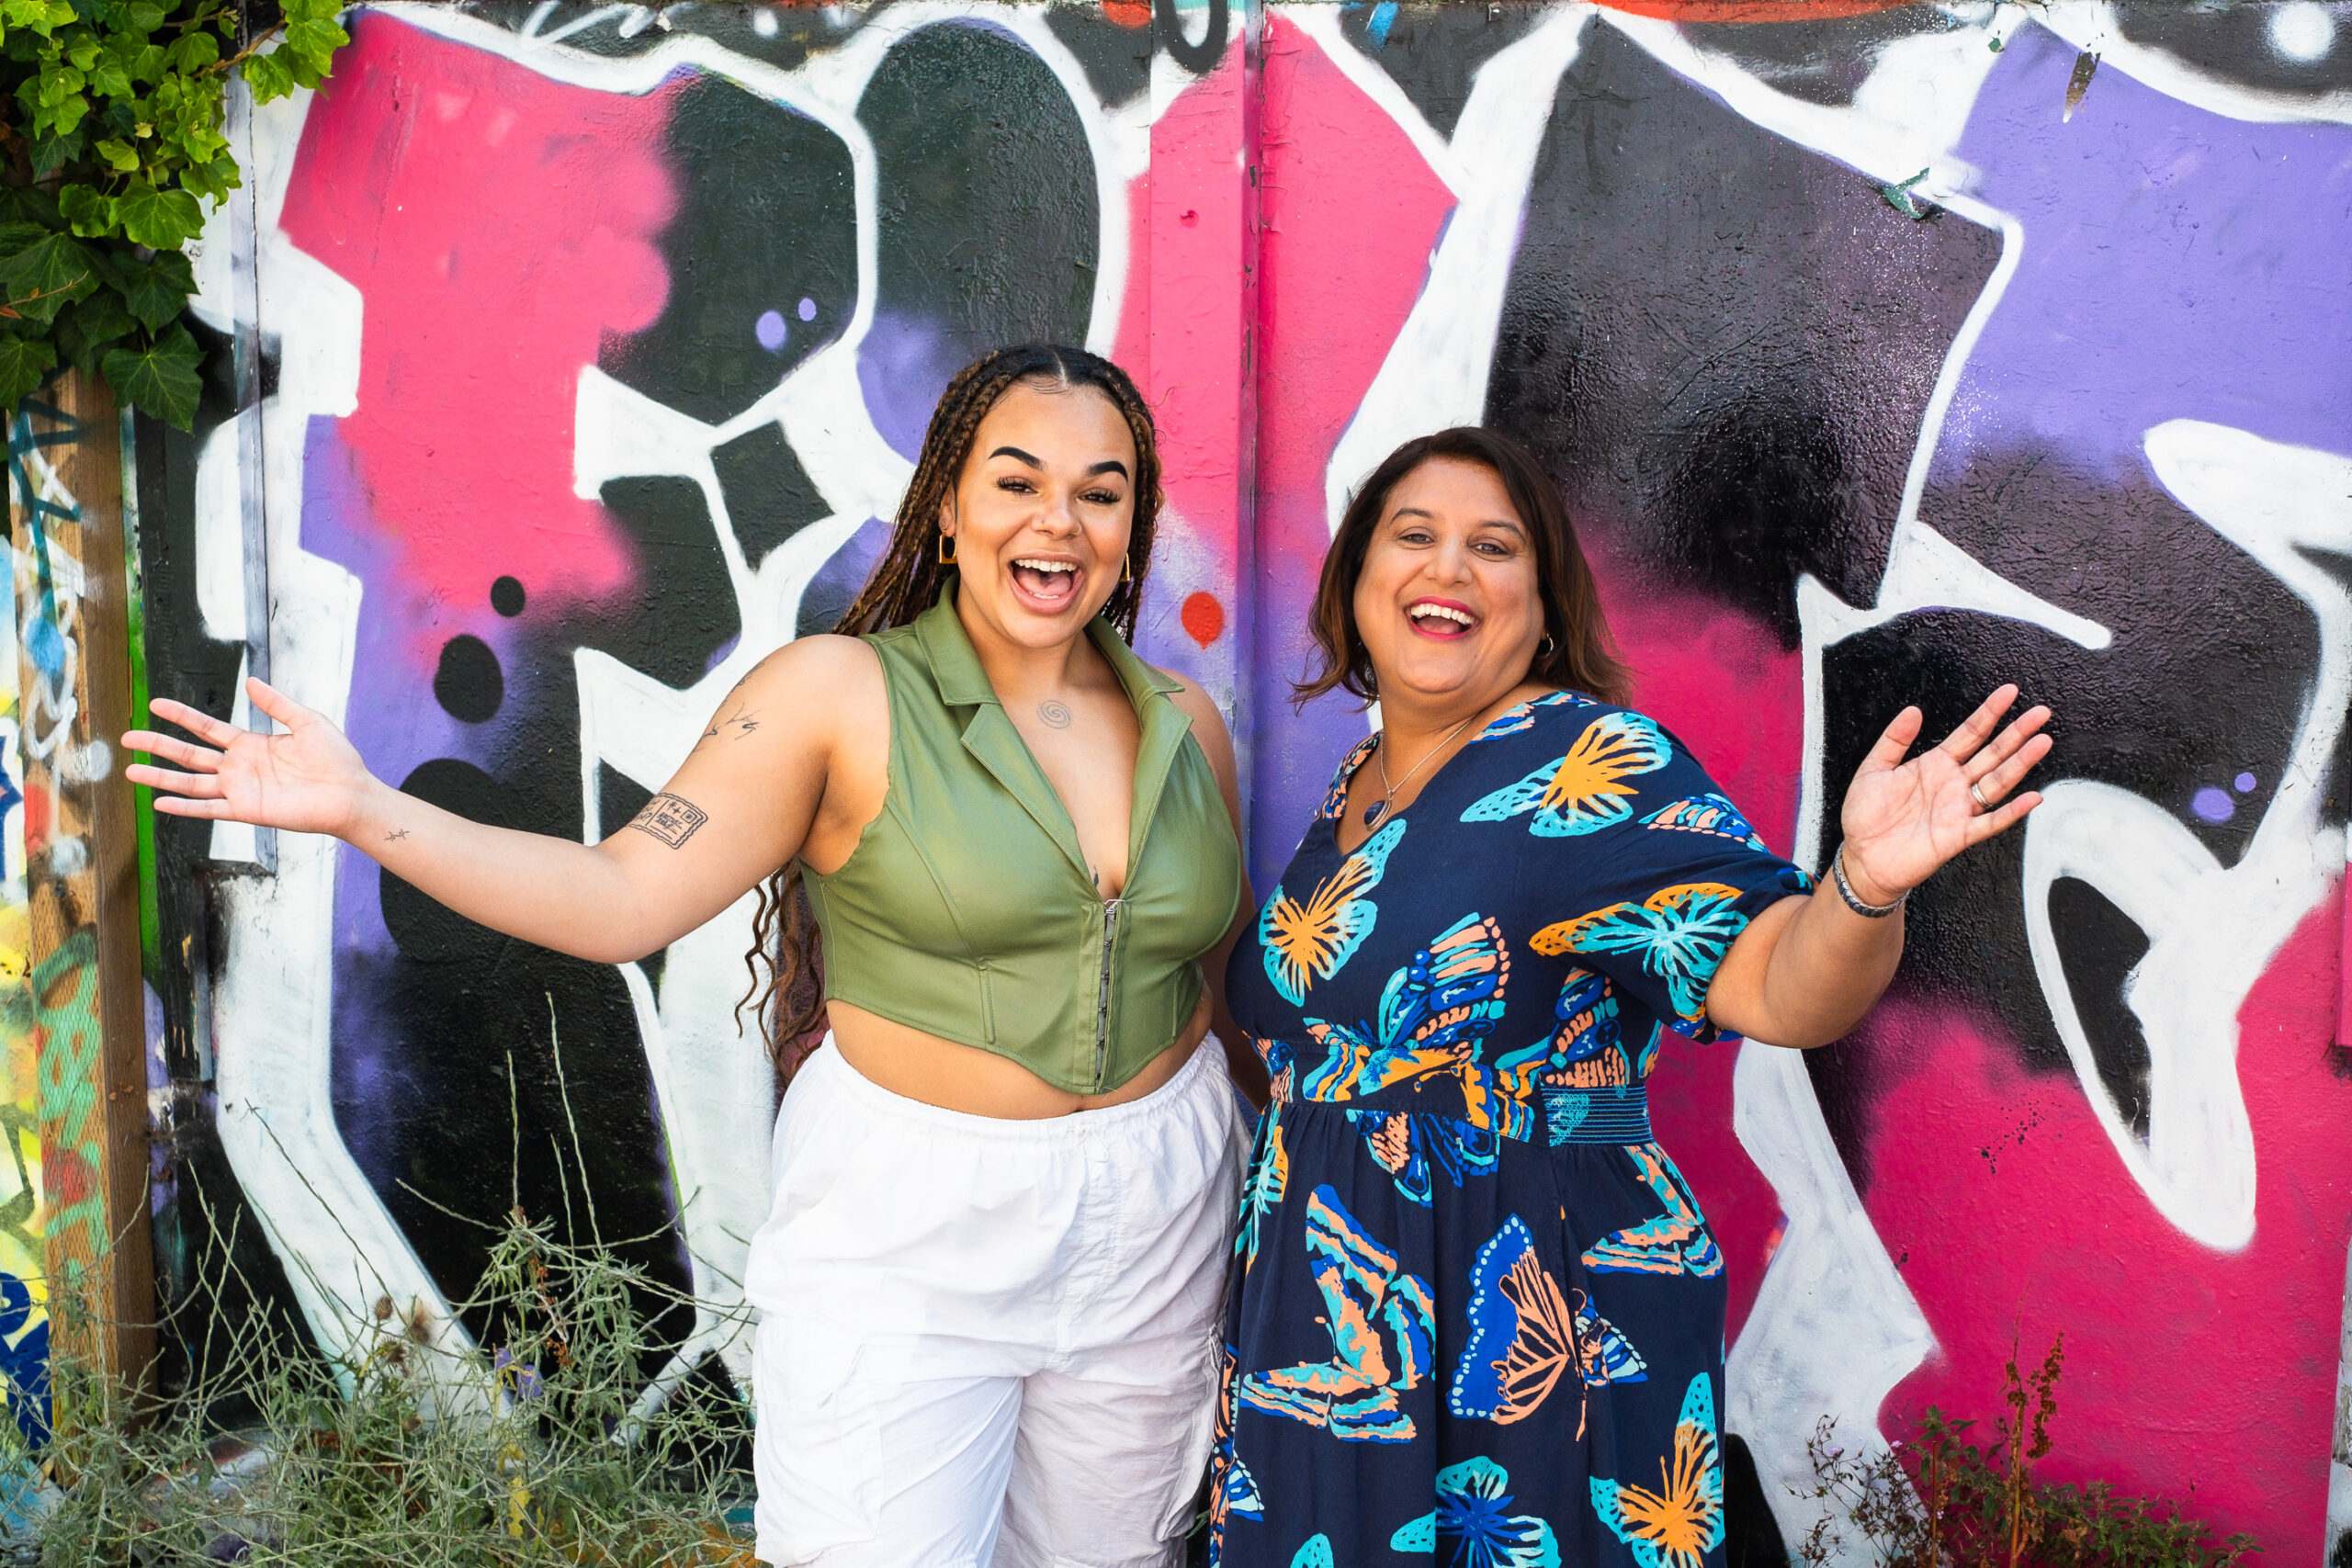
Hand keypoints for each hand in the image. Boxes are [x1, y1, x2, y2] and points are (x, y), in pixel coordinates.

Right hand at [124, 677, 379, 837]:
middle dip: (158, 744)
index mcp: (251, 744)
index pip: (206, 728)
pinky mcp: (247, 811)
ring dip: (160, 777)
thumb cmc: (336, 759)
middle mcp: (240, 767)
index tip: (154, 704)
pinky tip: (160, 802)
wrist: (351, 793)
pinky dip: (185, 807)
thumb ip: (276, 703)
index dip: (181, 716)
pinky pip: (209, 810)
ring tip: (130, 770)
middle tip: (127, 736)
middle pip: (189, 754)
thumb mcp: (307, 721)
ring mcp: (241, 790)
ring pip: (191, 782)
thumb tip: (250, 681)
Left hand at [1838, 684, 2050, 904]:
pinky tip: (2032, 797)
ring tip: (2042, 742)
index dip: (1989, 712)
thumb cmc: (1866, 816)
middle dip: (2017, 732)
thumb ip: (1894, 740)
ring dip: (2021, 763)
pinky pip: (1991, 821)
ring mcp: (1959, 808)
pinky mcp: (1959, 835)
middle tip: (2041, 713)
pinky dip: (2012, 811)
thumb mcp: (1873, 769)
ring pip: (1997, 781)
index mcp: (1935, 764)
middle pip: (1993, 753)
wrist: (1862, 857)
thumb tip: (1913, 710)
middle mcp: (1953, 784)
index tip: (2009, 692)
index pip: (1970, 733)